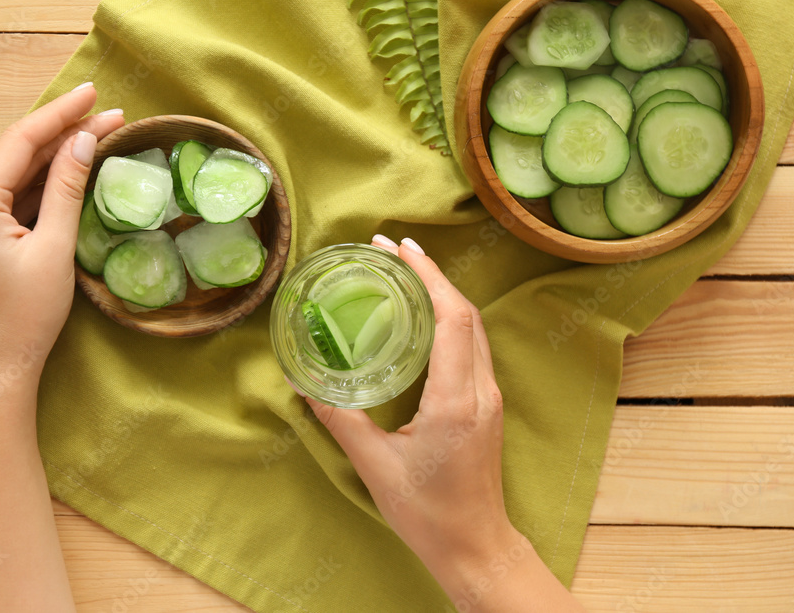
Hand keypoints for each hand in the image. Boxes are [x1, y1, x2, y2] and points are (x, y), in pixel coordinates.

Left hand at [0, 84, 123, 377]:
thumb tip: (84, 141)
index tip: (93, 93)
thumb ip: (66, 189)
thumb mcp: (54, 248)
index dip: (60, 114)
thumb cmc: (26, 315)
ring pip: (15, 176)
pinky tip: (73, 171)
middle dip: (64, 134)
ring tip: (100, 135)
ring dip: (56, 158)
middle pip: (17, 155)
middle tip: (110, 115)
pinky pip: (11, 198)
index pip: (20, 142)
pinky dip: (43, 185)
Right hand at [302, 236, 510, 568]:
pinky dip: (450, 319)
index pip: (452, 318)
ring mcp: (490, 397)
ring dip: (443, 294)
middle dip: (432, 274)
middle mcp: (481, 391)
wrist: (474, 545)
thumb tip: (303, 383)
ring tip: (405, 272)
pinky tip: (423, 316)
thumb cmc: (428, 512)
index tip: (401, 248)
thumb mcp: (375, 464)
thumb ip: (340, 419)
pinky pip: (473, 346)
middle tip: (393, 250)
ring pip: (474, 328)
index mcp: (456, 401)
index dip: (428, 276)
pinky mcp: (487, 405)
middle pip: (466, 313)